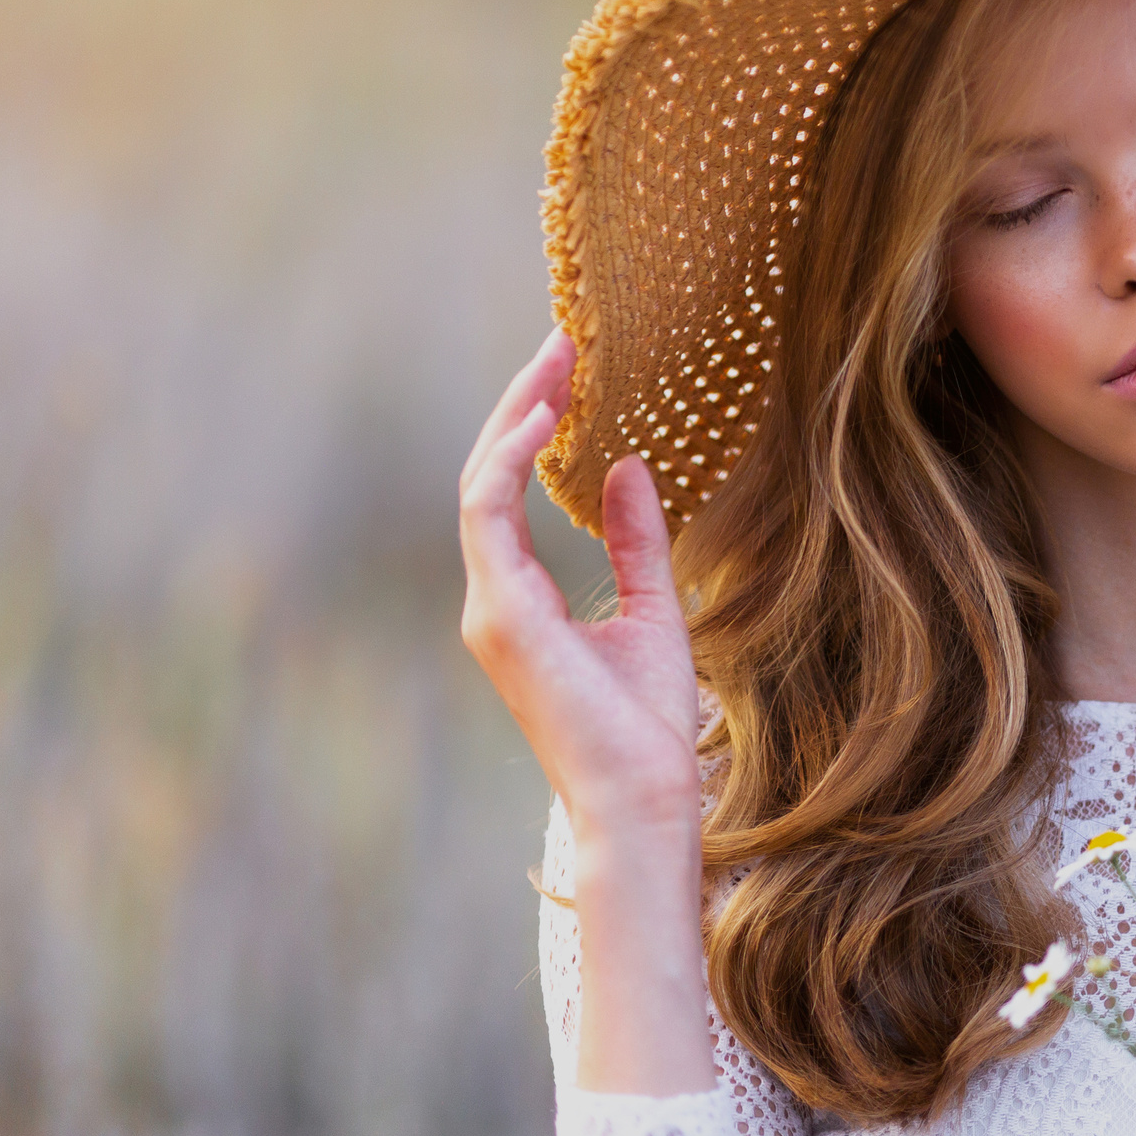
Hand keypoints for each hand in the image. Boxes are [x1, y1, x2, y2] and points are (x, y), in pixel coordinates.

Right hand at [459, 327, 716, 1093]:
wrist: (644, 796)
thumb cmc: (648, 723)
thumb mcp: (654, 610)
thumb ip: (636, 542)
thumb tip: (631, 469)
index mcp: (521, 601)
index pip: (510, 494)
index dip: (533, 428)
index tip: (573, 369)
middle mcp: (493, 600)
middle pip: (488, 477)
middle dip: (522, 405)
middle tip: (564, 339)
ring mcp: (488, 608)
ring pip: (480, 485)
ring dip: (517, 416)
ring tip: (558, 357)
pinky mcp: (500, 616)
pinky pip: (488, 514)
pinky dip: (512, 458)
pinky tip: (550, 414)